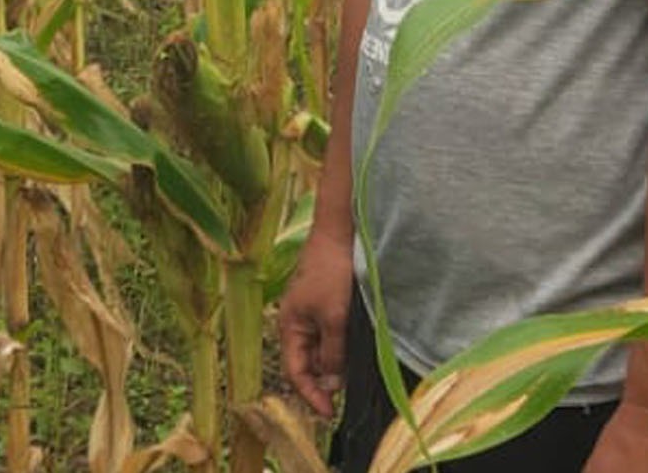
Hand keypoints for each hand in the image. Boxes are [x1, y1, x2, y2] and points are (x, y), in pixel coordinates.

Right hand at [277, 231, 354, 417]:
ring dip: (336, 366)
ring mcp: (313, 313)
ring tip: (355, 379)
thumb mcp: (334, 318)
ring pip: (322, 351)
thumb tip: (332, 385)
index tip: (330, 414)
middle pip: (309, 364)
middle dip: (325, 383)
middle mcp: (298, 323)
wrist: (341, 233)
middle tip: (347, 400)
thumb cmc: (332, 273)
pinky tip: (357, 354)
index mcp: (289, 326)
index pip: (295, 372)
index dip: (311, 396)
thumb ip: (332, 353)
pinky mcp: (328, 305)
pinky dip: (342, 349)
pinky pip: (332, 336)